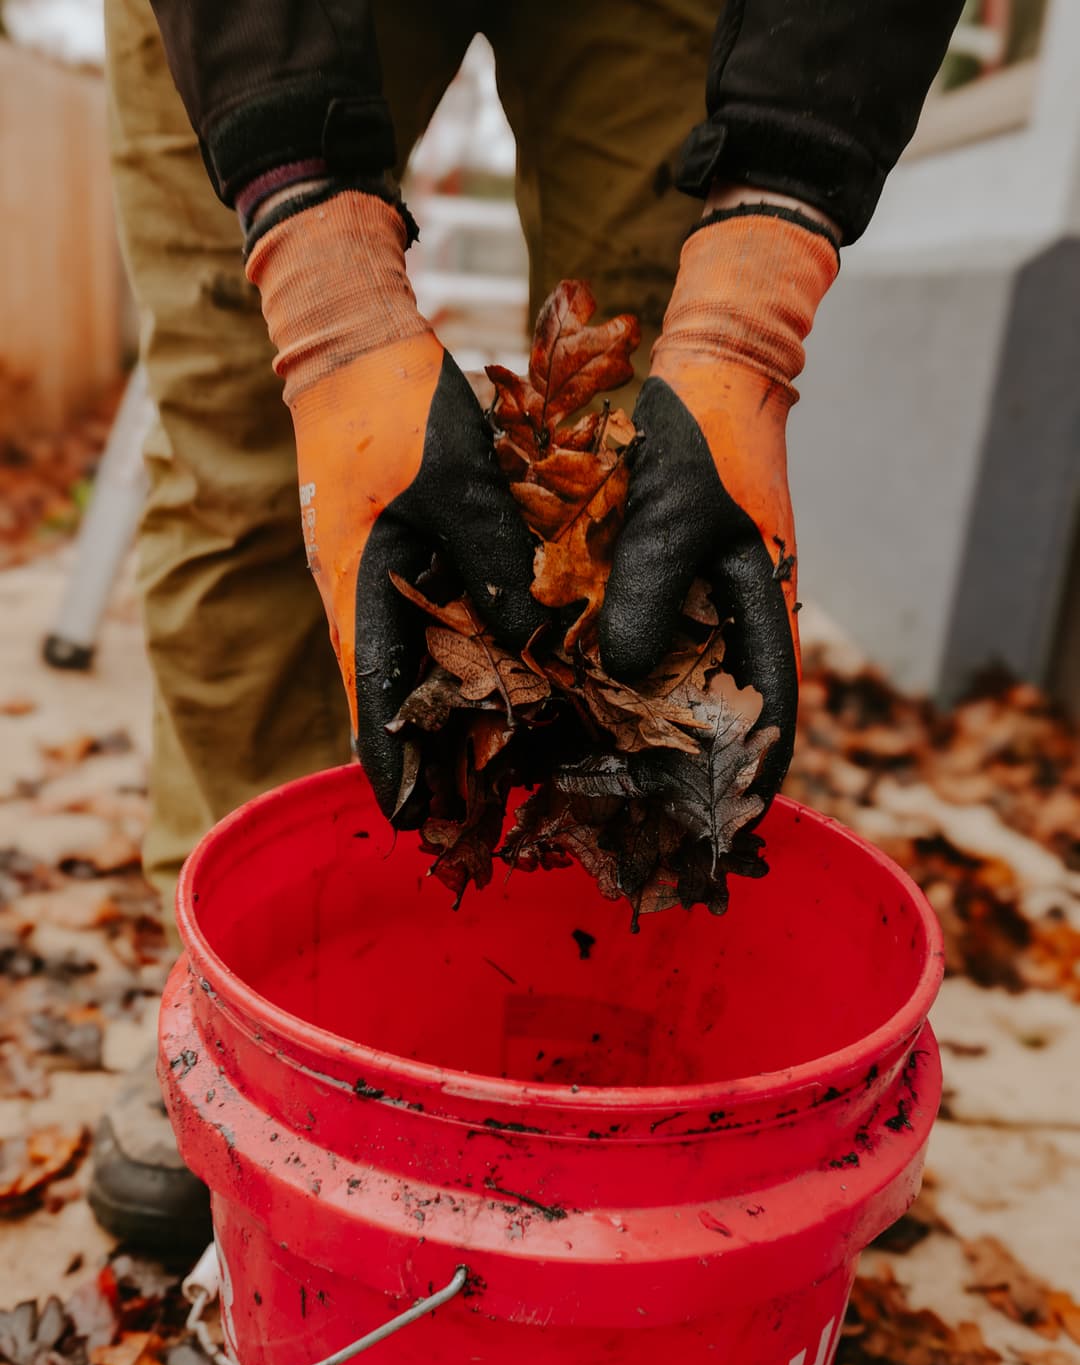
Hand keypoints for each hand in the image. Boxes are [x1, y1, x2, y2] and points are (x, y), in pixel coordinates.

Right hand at [247, 191, 542, 817]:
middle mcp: (358, 597)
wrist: (350, 343)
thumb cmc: (397, 408)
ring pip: (410, 667)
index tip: (414, 823)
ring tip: (493, 768)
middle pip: (393, 699)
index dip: (393, 766)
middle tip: (473, 814)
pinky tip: (502, 681)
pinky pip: (424, 626)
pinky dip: (457, 662)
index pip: (371, 702)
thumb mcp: (458, 483)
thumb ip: (494, 565)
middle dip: (429, 756)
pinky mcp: (394, 556)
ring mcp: (373, 577)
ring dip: (444, 716)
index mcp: (358, 590)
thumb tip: (535, 641)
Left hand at [598, 206, 838, 804]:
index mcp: (760, 605)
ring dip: (646, 738)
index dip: (757, 773)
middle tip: (650, 833)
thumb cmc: (698, 437)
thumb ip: (645, 591)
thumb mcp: (670, 513)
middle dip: (690, 774)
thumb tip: (616, 673)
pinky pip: (634, 648)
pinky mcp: (654, 583)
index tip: (736, 832)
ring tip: (602, 793)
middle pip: (718, 711)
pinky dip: (611, 685)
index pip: (771, 706)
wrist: (698, 370)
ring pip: (673, 687)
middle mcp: (729, 615)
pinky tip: (569, 714)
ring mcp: (693, 600)